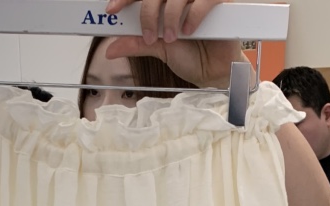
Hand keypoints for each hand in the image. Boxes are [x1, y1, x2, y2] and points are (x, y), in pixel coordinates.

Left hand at [104, 0, 247, 88]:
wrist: (213, 73)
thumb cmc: (190, 57)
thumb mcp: (158, 50)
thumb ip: (136, 44)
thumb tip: (110, 49)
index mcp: (164, 2)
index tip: (111, 10)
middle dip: (148, 12)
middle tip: (148, 36)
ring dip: (170, 15)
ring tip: (171, 38)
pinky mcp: (220, 2)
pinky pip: (204, 0)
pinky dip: (193, 13)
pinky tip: (189, 30)